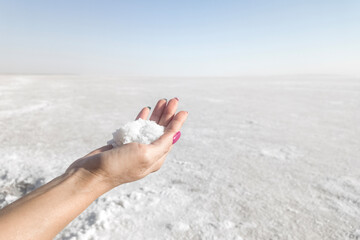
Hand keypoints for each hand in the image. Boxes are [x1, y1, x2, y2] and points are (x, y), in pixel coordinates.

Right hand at [66, 98, 187, 189]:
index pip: (170, 137)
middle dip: (168, 114)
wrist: (91, 174)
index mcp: (156, 158)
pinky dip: (142, 118)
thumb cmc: (119, 166)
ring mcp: (135, 149)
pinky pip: (136, 128)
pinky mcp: (123, 144)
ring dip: (156, 114)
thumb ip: (162, 144)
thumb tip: (177, 135)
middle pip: (161, 130)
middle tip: (173, 100)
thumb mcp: (146, 155)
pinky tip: (146, 110)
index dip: (177, 123)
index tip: (183, 110)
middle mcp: (147, 154)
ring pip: (149, 127)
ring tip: (162, 101)